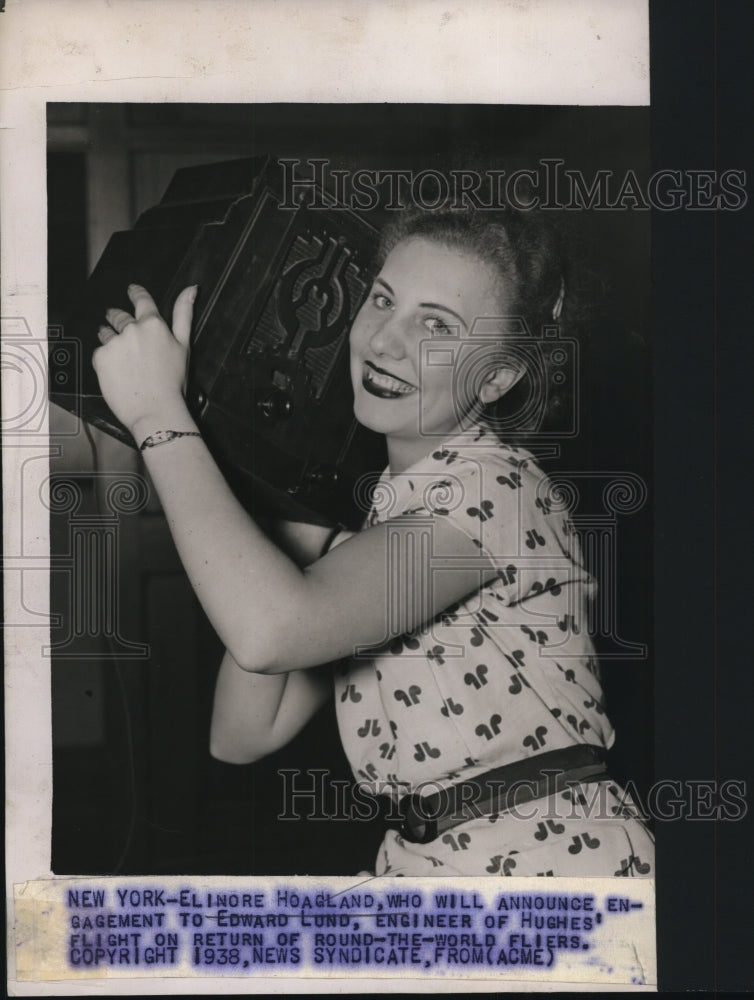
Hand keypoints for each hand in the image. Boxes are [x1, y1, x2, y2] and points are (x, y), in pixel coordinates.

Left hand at [92, 284, 196, 434]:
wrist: (155, 410)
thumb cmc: (173, 382)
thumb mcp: (184, 345)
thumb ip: (184, 314)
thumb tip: (192, 288)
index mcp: (154, 324)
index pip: (141, 300)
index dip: (135, 293)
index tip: (131, 290)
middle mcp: (131, 328)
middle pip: (119, 316)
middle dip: (118, 319)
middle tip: (121, 330)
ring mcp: (114, 342)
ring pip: (106, 333)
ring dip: (110, 339)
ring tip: (120, 357)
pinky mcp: (100, 358)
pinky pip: (99, 352)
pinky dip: (105, 359)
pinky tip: (116, 371)